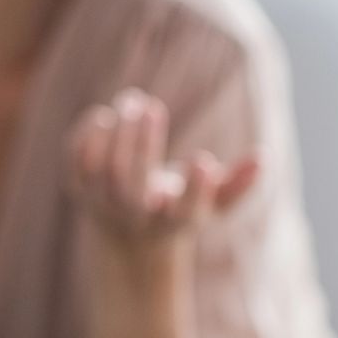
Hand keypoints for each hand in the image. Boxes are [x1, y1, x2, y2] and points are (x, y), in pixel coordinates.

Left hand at [67, 88, 258, 247]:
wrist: (125, 236)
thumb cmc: (179, 209)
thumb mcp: (213, 204)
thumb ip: (237, 184)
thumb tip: (262, 158)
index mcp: (173, 221)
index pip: (184, 213)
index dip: (194, 190)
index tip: (203, 160)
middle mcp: (134, 216)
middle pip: (131, 188)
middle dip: (142, 145)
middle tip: (150, 106)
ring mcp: (102, 204)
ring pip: (101, 172)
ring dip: (115, 134)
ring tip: (132, 101)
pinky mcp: (78, 191)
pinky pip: (76, 164)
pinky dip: (85, 138)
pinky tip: (103, 116)